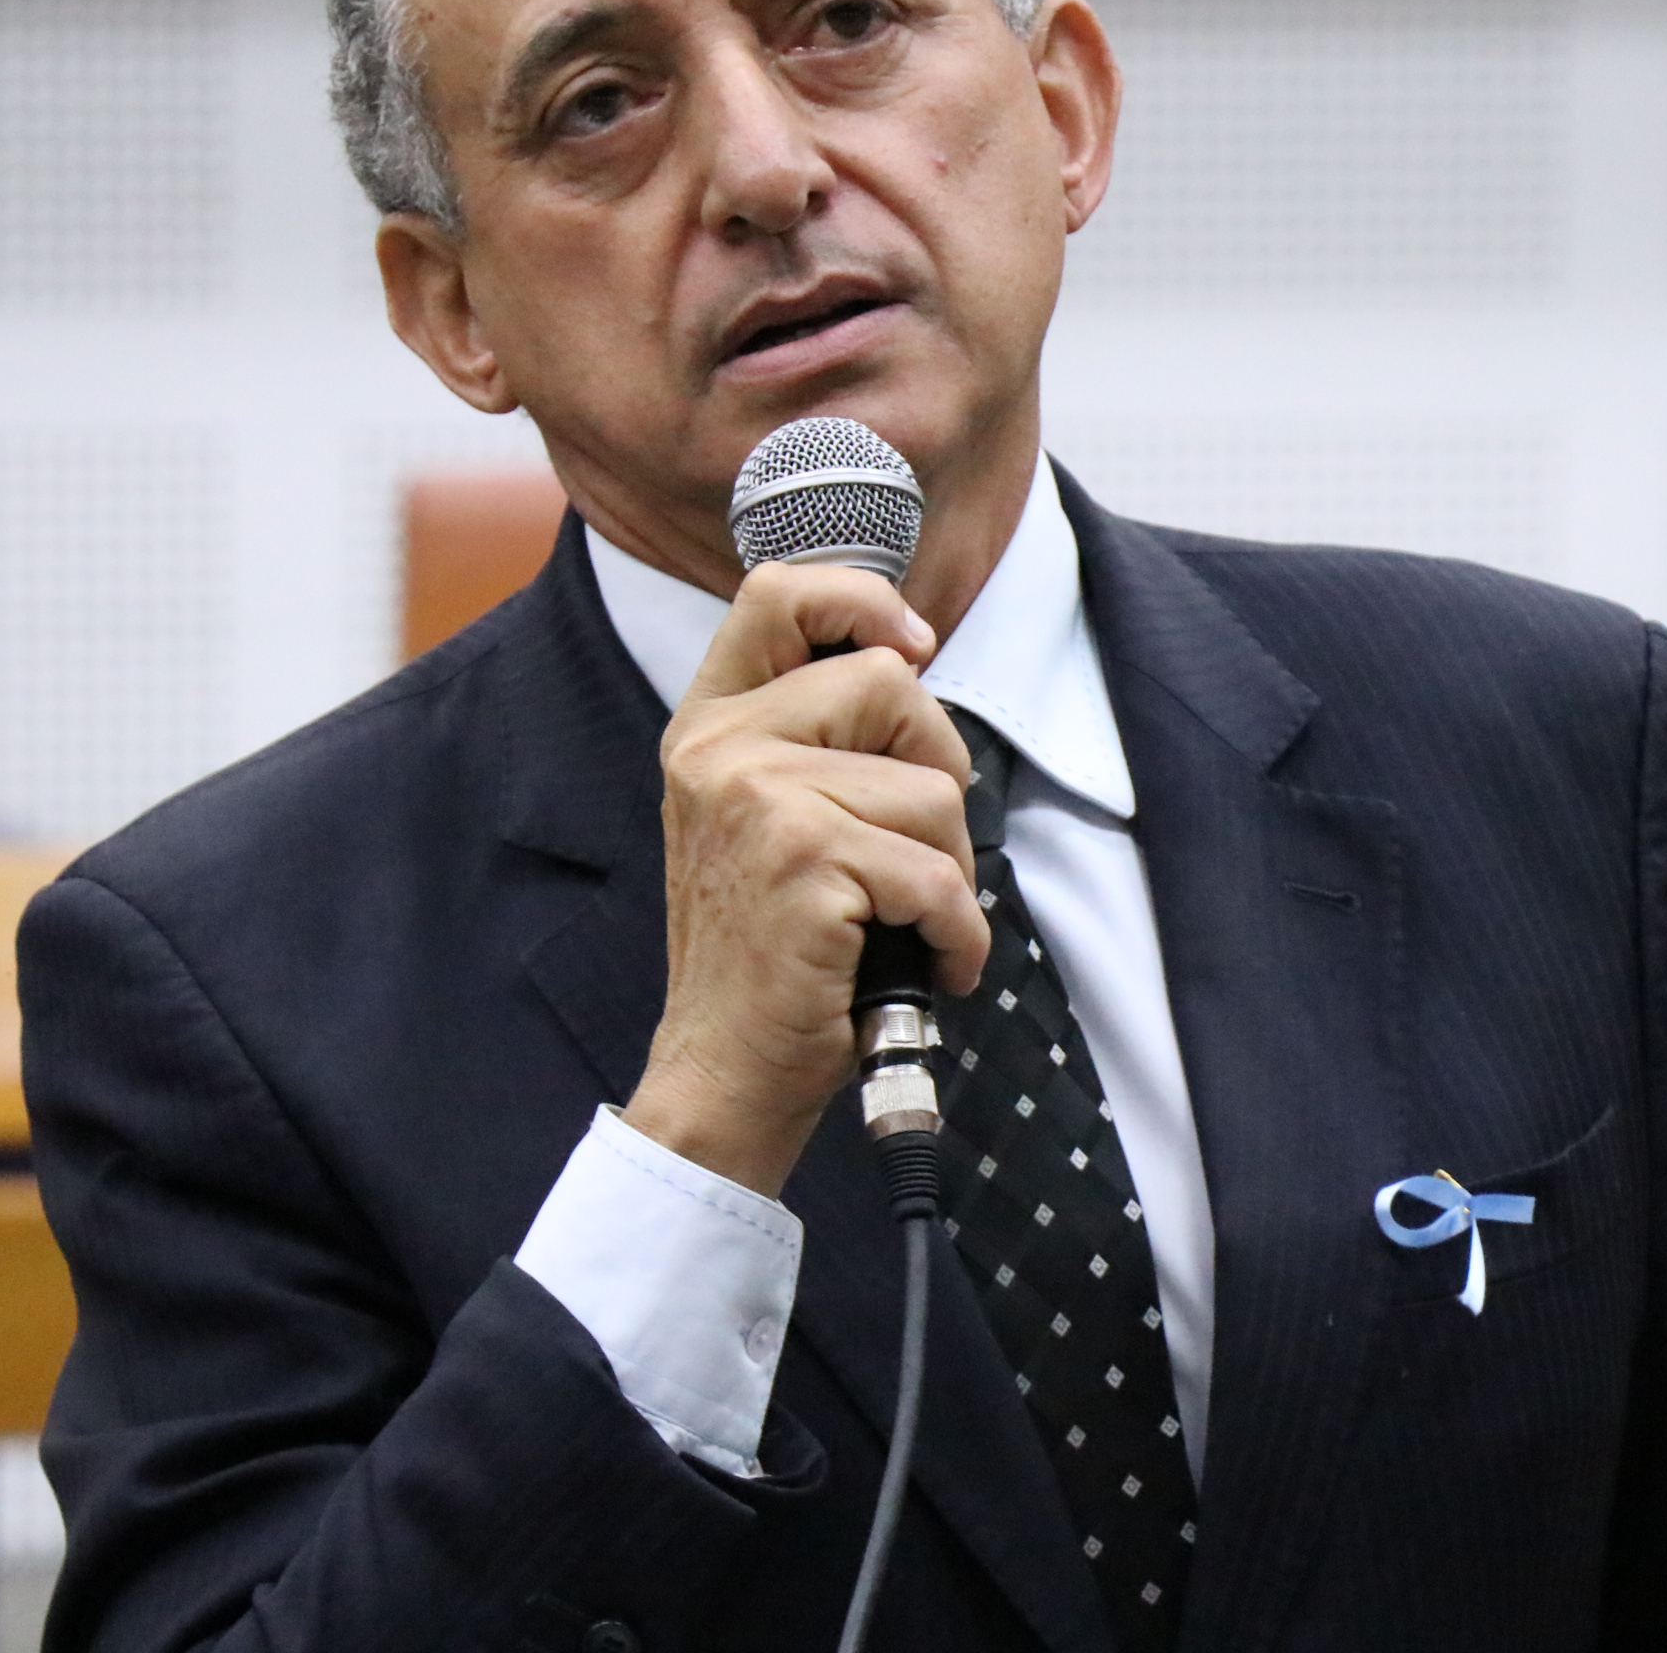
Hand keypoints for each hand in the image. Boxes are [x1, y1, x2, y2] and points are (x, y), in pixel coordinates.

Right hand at [626, 561, 988, 1197]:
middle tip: (918, 852)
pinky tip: (929, 964)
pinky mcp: (803, 860)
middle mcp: (718, 749)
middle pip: (889, 685)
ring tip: (911, 924)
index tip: (912, 648)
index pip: (778, 594)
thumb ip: (814, 737)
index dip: (861, 600)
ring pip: (931, 790)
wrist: (725, 1072)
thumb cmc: (771, 951)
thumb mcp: (766, 819)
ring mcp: (755, 799)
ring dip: (951, 873)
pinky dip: (957, 934)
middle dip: (938, 769)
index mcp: (709, 726)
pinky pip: (938, 873)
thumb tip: (910, 661)